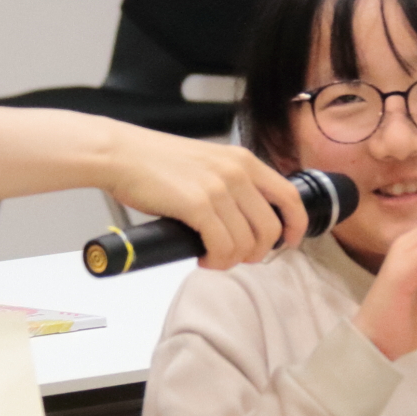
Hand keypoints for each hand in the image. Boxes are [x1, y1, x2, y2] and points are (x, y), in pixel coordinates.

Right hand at [103, 128, 308, 268]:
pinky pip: (223, 247)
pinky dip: (216, 261)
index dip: (294, 225)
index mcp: (244, 161)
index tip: (287, 242)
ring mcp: (219, 189)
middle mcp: (237, 173)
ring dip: (231, 259)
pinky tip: (202, 257)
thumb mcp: (208, 163)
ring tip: (212, 256)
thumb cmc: (157, 162)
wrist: (122, 154)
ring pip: (247, 243)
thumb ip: (231, 184)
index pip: (290, 196)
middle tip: (235, 256)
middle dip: (256, 252)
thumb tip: (245, 220)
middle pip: (270, 229)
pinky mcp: (198, 205)